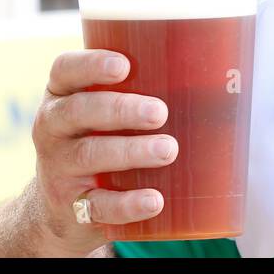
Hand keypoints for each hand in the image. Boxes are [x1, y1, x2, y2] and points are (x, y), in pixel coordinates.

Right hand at [29, 50, 176, 255]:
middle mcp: (53, 127)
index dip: (91, 64)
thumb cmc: (101, 138)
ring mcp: (58, 168)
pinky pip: (98, 205)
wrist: (64, 208)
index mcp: (63, 94)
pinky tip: (154, 200)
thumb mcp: (106, 111)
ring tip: (168, 150)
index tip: (124, 65)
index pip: (65, 69)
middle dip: (120, 110)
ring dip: (131, 152)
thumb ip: (142, 89)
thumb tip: (220, 74)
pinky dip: (127, 203)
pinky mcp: (71, 207)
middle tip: (160, 112)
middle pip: (78, 111)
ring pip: (89, 154)